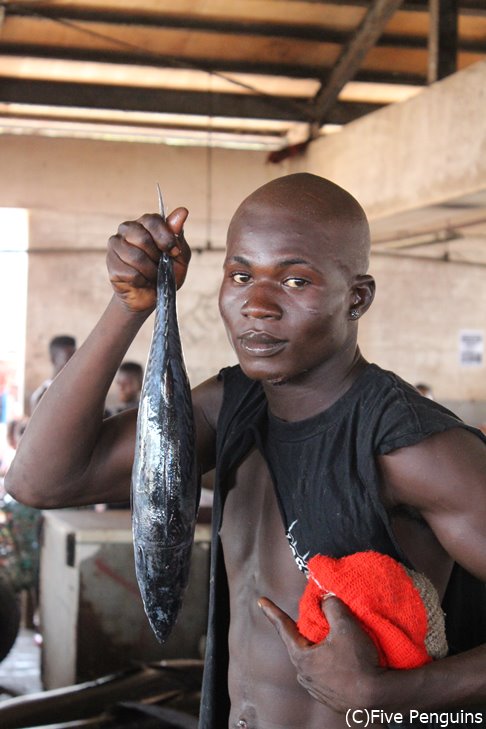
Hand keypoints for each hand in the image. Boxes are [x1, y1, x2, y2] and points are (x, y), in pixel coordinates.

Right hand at [107, 206, 189, 312]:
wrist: (151, 296)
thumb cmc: (166, 273)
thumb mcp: (180, 256)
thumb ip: (178, 235)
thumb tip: (182, 211)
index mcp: (145, 223)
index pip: (152, 220)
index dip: (165, 238)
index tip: (174, 252)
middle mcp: (127, 229)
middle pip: (142, 238)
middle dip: (157, 257)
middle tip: (160, 266)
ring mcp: (116, 245)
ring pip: (135, 257)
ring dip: (151, 271)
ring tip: (152, 275)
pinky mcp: (111, 264)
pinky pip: (130, 273)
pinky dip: (142, 281)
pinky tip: (141, 281)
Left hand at [259, 595, 384, 711]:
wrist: (377, 698)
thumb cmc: (359, 662)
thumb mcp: (345, 626)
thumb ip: (332, 607)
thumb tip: (326, 600)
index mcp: (302, 657)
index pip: (284, 628)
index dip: (272, 612)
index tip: (261, 601)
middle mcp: (304, 675)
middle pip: (301, 644)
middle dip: (307, 630)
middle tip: (316, 618)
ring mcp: (316, 689)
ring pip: (314, 660)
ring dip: (320, 649)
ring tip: (335, 641)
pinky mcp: (330, 697)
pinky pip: (325, 673)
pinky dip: (330, 663)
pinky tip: (344, 661)